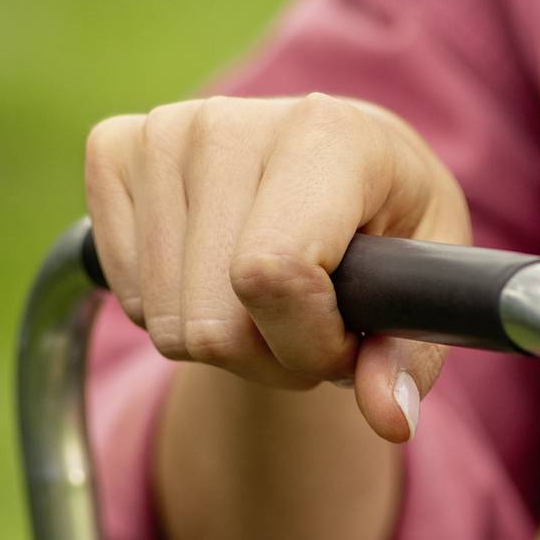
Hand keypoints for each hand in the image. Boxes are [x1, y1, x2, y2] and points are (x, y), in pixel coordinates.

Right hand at [85, 92, 470, 443]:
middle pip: (212, 324)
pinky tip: (214, 274)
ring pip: (167, 325)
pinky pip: (128, 301)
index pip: (272, 277)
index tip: (345, 340)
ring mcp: (164, 131)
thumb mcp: (425, 289)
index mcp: (325, 135)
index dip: (309, 344)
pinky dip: (173, 314)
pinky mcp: (113, 149)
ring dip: (222, 345)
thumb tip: (389, 417)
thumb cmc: (388, 222)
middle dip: (267, 358)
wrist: (336, 157)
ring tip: (266, 301)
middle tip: (306, 325)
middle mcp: (230, 122)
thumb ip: (413, 357)